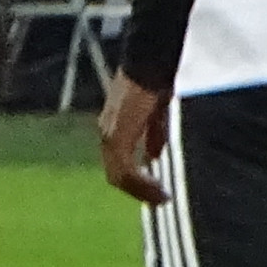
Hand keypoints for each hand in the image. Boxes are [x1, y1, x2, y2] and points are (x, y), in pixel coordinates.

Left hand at [97, 71, 171, 203]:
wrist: (149, 65)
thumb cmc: (153, 83)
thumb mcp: (155, 114)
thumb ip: (153, 134)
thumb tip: (155, 155)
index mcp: (114, 130)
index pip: (117, 165)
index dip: (135, 181)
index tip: (155, 192)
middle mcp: (107, 135)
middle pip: (115, 174)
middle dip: (137, 191)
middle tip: (158, 201)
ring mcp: (110, 136)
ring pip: (118, 175)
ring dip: (140, 190)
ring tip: (160, 198)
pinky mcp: (118, 136)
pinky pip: (126, 168)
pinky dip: (141, 182)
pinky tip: (157, 188)